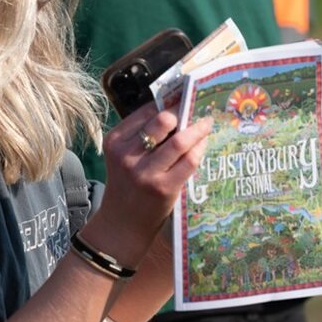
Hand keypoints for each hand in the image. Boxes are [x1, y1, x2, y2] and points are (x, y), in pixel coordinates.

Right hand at [82, 102, 211, 266]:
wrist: (121, 225)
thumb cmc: (127, 186)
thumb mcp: (123, 157)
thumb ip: (141, 136)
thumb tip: (175, 109)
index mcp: (115, 141)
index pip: (146, 112)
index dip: (167, 102)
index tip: (182, 96)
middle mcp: (127, 155)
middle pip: (163, 121)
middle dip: (182, 112)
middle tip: (194, 108)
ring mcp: (145, 173)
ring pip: (180, 141)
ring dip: (198, 129)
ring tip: (206, 123)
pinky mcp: (163, 188)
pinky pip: (189, 161)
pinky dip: (200, 148)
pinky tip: (203, 143)